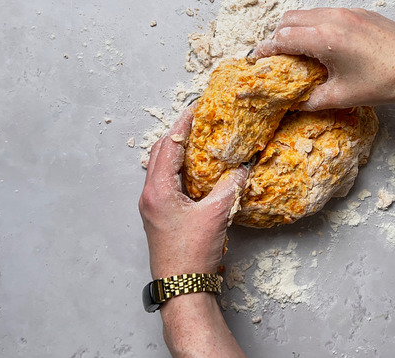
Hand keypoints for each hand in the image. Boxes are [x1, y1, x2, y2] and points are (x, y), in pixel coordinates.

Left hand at [138, 106, 248, 278]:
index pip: (169, 145)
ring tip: (198, 140)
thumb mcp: (216, 215)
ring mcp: (153, 207)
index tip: (196, 107)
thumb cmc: (192, 254)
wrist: (181, 288)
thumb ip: (231, 186)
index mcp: (158, 190)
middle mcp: (150, 195)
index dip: (183, 124)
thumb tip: (244, 166)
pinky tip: (197, 171)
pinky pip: (168, 184)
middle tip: (198, 120)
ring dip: (178, 152)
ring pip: (162, 169)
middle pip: (161, 154)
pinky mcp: (160, 217)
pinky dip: (181, 171)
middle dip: (178, 134)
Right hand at [252, 8, 394, 109]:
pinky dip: (317, 26)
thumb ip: (312, 99)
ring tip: (301, 52)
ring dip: (298, 29)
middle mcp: (333, 18)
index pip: (283, 38)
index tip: (259, 59)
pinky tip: (327, 46)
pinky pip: (328, 13)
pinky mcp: (361, 12)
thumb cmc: (385, 82)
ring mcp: (348, 12)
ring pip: (309, 14)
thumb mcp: (343, 96)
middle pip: (290, 20)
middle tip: (278, 57)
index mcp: (325, 38)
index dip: (267, 50)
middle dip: (279, 37)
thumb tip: (296, 103)